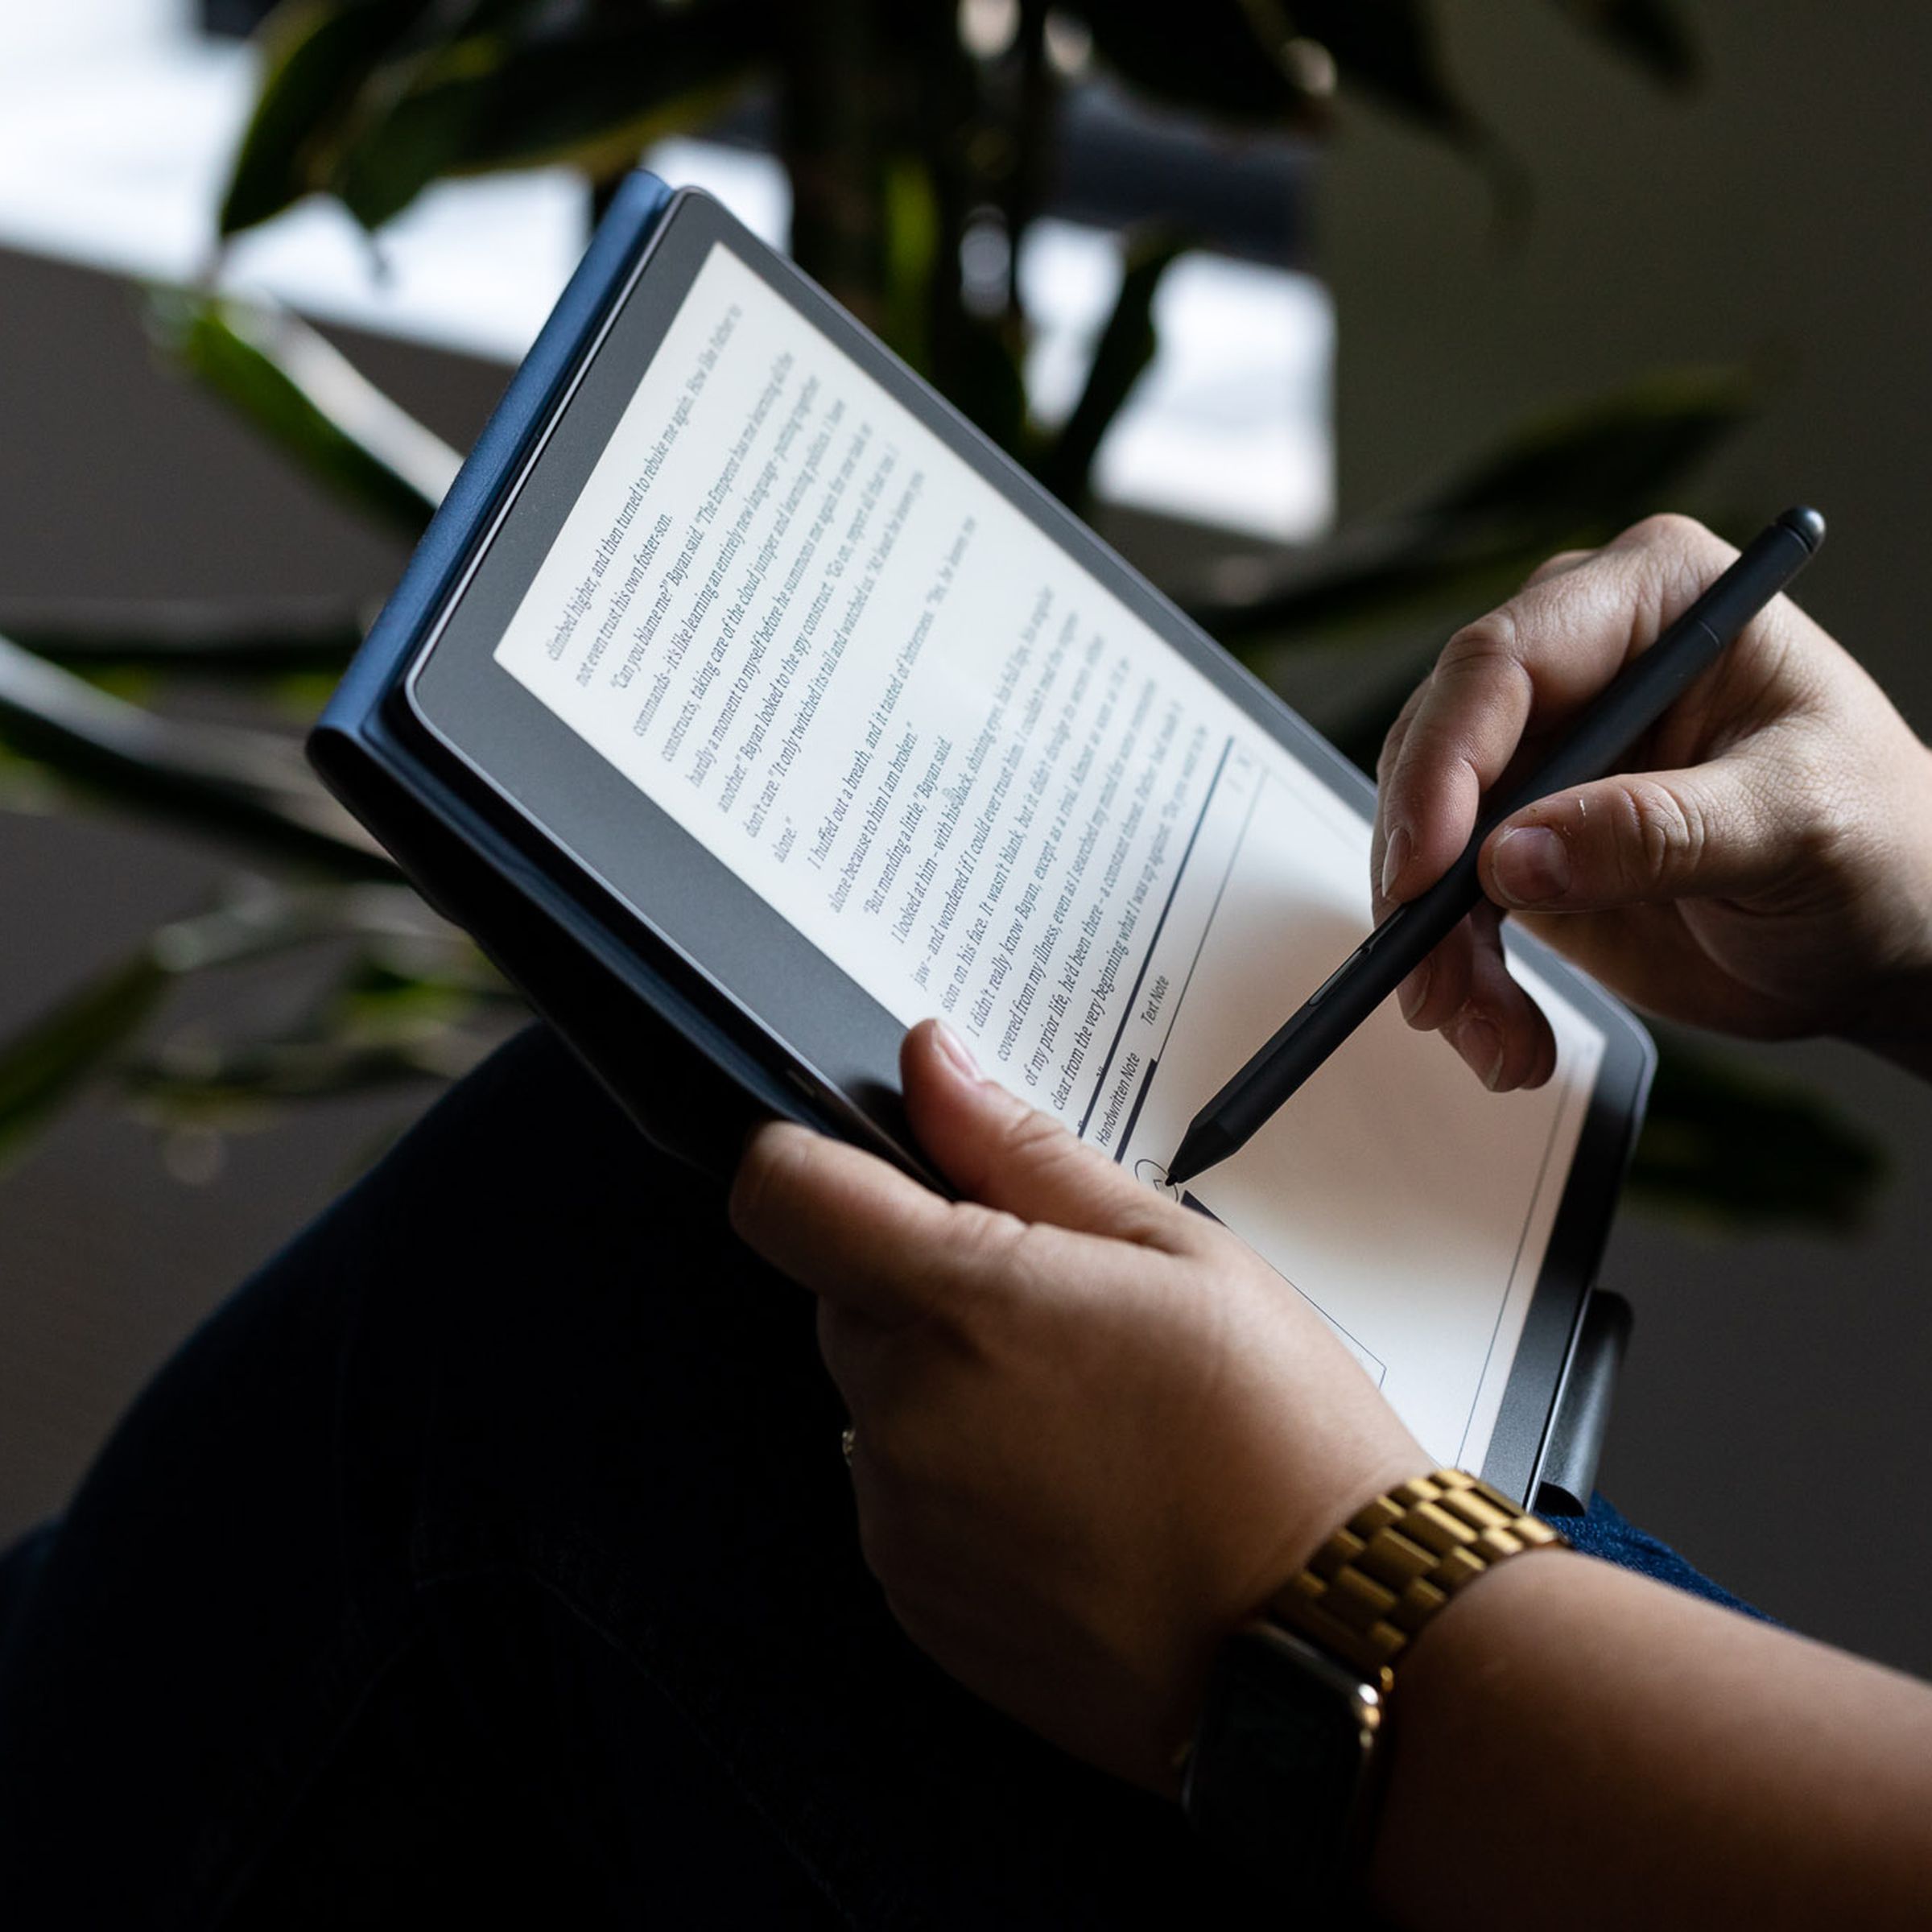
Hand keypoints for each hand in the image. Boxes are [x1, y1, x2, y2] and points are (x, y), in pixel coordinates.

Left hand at [729, 1019, 1424, 1793]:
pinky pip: (902, 1501)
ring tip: (1087, 1416)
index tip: (861, 1165)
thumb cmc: (1277, 1439)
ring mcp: (903, 1525)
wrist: (1335, 1639)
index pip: (783, 1194)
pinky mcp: (919, 1607)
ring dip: (944, 1385)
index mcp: (962, 1305)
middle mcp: (906, 1418)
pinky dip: (959, 1481)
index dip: (807, 1159)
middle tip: (1057, 1309)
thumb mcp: (1172, 1248)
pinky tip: (1073, 1493)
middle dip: (923, 1284)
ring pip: (875, 1401)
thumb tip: (933, 1067)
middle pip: (842, 1298)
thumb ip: (1022, 1149)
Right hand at [1372, 513, 1931, 1086]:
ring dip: (1436, 947)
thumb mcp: (1793, 826)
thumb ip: (1659, 832)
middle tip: (1437, 976)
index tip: (1430, 868)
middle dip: (1422, 877)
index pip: (1504, 660)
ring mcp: (1542, 758)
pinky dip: (1460, 976)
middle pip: (1436, 750)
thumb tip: (1512, 856)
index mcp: (1654, 602)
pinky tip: (1508, 1032)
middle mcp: (1580, 667)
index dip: (1446, 762)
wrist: (1885, 937)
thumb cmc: (1880, 846)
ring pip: (1422, 839)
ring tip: (1491, 1030)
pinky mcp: (1519, 843)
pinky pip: (1445, 906)